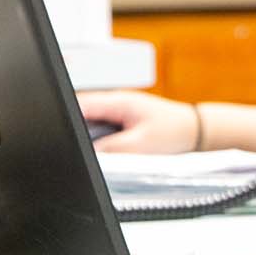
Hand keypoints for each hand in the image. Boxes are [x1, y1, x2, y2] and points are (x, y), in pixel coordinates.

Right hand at [78, 91, 197, 152]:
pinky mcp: (122, 118)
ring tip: (103, 147)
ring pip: (90, 122)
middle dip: (76, 130)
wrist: (195, 130)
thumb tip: (88, 153)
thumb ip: (111, 148)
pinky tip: (107, 147)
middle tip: (78, 147)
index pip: (79, 105)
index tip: (60, 135)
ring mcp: (118, 109)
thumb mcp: (141, 144)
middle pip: (81, 113)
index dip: (66, 119)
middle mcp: (115, 101)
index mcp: (118, 101)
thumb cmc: (174, 132)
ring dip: (89, 135)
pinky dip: (100, 138)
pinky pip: (102, 127)